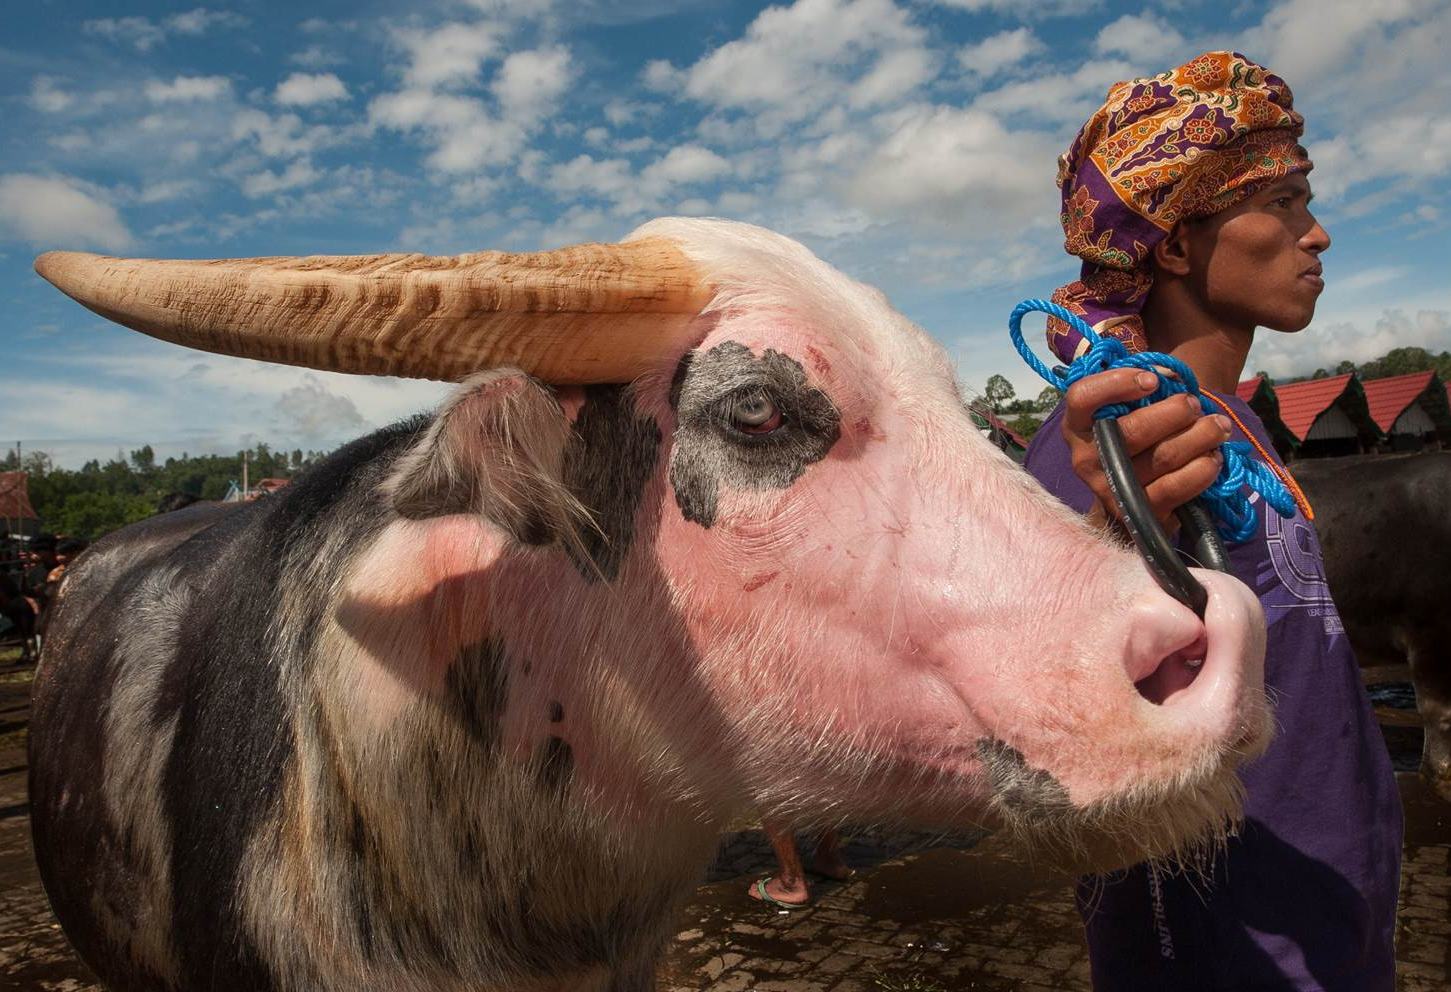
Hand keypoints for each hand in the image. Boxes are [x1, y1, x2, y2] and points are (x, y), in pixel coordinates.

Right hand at [1062, 368, 1231, 527]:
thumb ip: (1142, 389)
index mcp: (1077, 426)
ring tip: (1218, 427)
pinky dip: (1202, 469)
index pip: (1083, 397)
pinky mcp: (1138, 512)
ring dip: (1200, 437)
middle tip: (1194, 404)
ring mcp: (1110, 489)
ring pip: (1163, 457)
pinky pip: (1176, 487)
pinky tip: (1214, 458)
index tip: (1152, 380)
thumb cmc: (1134, 437)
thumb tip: (1172, 378)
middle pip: (1134, 430)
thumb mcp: (1127, 410)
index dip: (1117, 383)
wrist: (1130, 494)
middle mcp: (1086, 459)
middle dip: (1175, 412)